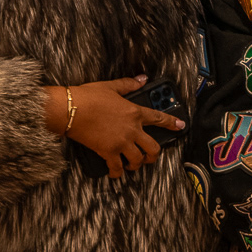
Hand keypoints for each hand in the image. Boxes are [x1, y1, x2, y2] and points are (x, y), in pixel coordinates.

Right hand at [46, 75, 184, 177]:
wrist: (70, 110)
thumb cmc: (88, 96)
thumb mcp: (111, 86)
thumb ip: (128, 84)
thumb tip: (142, 78)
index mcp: (134, 112)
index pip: (158, 118)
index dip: (172, 123)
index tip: (181, 127)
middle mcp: (131, 129)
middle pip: (152, 148)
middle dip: (154, 155)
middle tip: (150, 157)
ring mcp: (121, 142)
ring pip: (137, 160)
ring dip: (137, 164)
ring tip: (132, 165)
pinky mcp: (107, 152)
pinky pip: (117, 167)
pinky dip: (117, 172)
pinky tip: (115, 173)